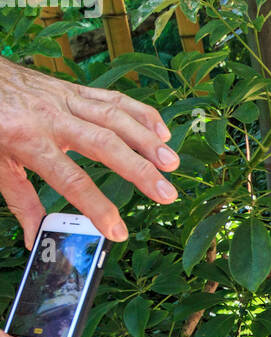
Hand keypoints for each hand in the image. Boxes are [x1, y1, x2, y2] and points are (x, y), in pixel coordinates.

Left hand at [0, 57, 178, 246]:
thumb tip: (35, 236)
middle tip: (167, 194)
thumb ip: (21, 200)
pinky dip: (141, 114)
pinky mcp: (75, 90)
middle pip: (104, 145)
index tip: (117, 231)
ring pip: (115, 118)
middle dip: (139, 171)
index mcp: (29, 140)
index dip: (96, 207)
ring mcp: (66, 101)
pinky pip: (113, 99)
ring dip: (147, 141)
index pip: (71, 179)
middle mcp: (53, 118)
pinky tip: (162, 133)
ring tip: (172, 163)